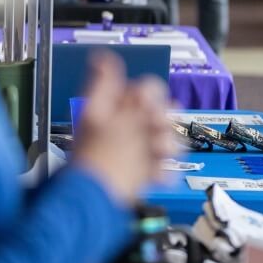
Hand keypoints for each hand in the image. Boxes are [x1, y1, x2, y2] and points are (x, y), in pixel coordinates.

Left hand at [72, 51, 172, 204]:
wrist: (95, 205)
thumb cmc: (96, 160)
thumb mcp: (101, 117)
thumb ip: (109, 87)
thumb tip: (103, 57)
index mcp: (114, 110)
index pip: (145, 89)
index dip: (151, 95)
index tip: (147, 107)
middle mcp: (126, 127)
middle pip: (161, 112)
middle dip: (164, 122)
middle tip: (155, 134)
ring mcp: (136, 150)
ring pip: (167, 138)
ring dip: (167, 146)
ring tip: (157, 157)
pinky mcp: (143, 171)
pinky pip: (164, 165)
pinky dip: (162, 170)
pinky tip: (156, 176)